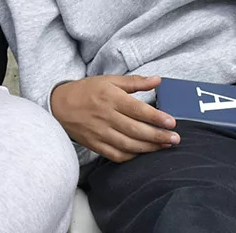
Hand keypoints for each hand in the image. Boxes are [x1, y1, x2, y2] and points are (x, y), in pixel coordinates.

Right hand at [50, 76, 179, 162]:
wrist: (59, 105)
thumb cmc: (87, 90)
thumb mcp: (109, 80)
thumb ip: (135, 82)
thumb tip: (158, 80)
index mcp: (111, 98)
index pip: (137, 110)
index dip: (156, 117)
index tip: (172, 122)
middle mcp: (106, 116)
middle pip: (136, 130)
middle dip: (158, 136)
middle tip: (175, 139)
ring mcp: (100, 133)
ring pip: (128, 145)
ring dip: (149, 148)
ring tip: (164, 146)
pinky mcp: (95, 145)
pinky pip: (116, 155)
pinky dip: (131, 156)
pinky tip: (143, 153)